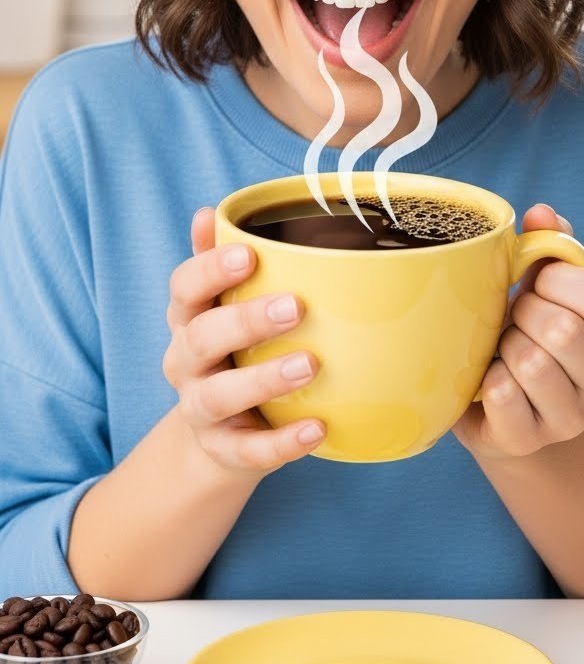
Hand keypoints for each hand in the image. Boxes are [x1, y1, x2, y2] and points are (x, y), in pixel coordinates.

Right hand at [163, 207, 325, 471]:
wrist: (215, 439)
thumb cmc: (232, 352)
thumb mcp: (220, 307)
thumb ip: (218, 261)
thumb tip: (210, 212)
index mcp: (187, 319)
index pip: (184, 289)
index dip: (211, 270)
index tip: (250, 255)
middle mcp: (186, 363)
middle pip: (200, 339)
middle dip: (246, 321)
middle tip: (297, 306)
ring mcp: (201, 410)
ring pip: (220, 396)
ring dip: (265, 379)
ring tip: (310, 364)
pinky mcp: (224, 451)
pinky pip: (249, 450)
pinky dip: (283, 443)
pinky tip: (318, 429)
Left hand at [453, 203, 583, 461]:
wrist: (498, 408)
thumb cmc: (524, 333)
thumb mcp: (543, 288)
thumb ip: (548, 246)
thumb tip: (542, 213)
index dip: (558, 281)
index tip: (535, 283)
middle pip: (564, 330)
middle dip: (524, 313)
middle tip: (512, 319)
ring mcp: (571, 418)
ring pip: (533, 364)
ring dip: (504, 346)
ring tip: (502, 349)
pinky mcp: (530, 441)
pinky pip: (502, 396)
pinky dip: (486, 379)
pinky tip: (488, 379)